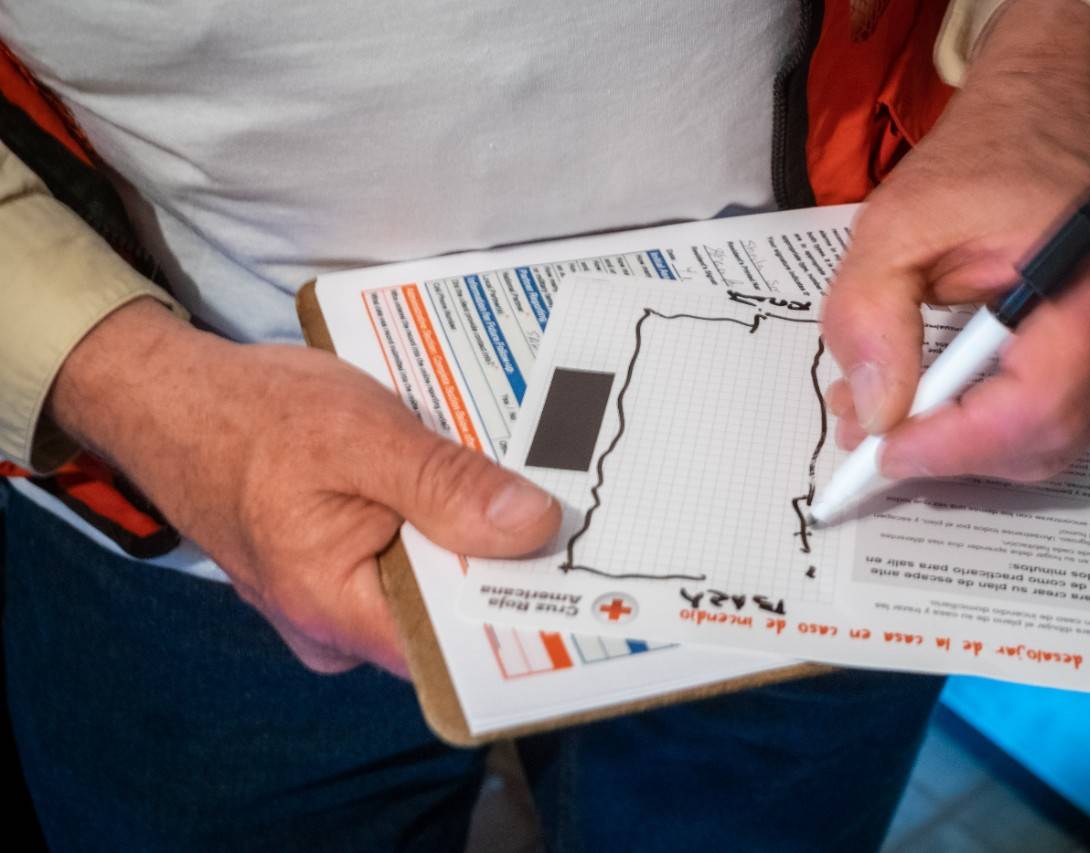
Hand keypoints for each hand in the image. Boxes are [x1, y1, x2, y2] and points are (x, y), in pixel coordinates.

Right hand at [50, 299, 560, 675]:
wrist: (172, 399)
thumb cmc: (255, 415)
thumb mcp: (361, 436)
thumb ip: (445, 486)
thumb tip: (535, 529)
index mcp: (337, 610)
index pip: (456, 645)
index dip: (524, 612)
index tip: (586, 577)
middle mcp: (338, 628)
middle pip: (452, 614)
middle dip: (509, 564)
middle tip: (579, 513)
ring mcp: (336, 602)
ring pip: (434, 584)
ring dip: (479, 538)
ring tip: (536, 489)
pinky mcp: (340, 570)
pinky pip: (411, 560)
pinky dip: (444, 525)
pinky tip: (479, 484)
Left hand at [821, 0, 1089, 481]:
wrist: (1046, 120)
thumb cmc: (975, 166)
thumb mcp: (892, 225)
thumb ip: (869, 313)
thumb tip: (877, 410)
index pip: (1037, 404)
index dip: (954, 445)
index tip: (880, 449)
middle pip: (1048, 439)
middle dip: (951, 451)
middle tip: (871, 431)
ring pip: (1054, 443)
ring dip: (968, 447)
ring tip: (896, 410)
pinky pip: (1062, 421)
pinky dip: (995, 429)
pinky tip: (944, 400)